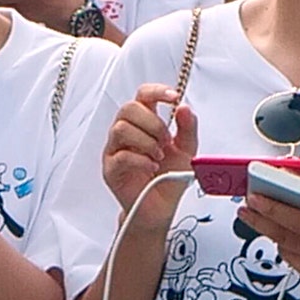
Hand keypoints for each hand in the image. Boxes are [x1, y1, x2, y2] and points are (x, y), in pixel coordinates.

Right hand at [103, 84, 198, 222]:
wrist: (161, 208)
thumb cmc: (169, 177)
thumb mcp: (188, 150)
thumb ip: (188, 128)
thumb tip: (183, 108)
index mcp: (144, 123)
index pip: (143, 95)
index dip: (156, 91)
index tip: (172, 97)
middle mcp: (127, 132)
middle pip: (129, 108)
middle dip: (153, 123)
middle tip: (166, 141)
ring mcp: (116, 150)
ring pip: (121, 129)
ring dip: (146, 141)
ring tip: (159, 156)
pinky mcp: (111, 169)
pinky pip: (121, 155)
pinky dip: (141, 160)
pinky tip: (152, 167)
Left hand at [236, 188, 299, 299]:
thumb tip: (299, 179)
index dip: (293, 190)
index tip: (276, 177)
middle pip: (293, 225)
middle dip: (268, 210)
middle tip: (251, 198)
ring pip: (285, 242)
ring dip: (263, 225)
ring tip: (249, 212)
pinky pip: (286, 255)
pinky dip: (278, 241)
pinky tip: (272, 231)